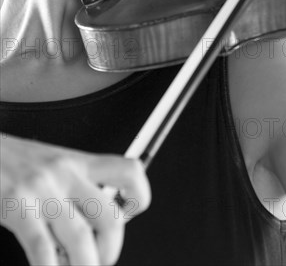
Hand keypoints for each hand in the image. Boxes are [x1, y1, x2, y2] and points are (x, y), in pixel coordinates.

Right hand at [1, 134, 150, 265]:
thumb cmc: (12, 161)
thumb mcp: (52, 164)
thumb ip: (76, 186)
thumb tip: (96, 221)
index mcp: (77, 161)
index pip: (129, 171)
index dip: (140, 196)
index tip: (130, 213)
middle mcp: (65, 173)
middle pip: (110, 218)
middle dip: (111, 250)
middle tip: (100, 259)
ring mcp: (42, 190)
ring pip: (81, 239)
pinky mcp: (16, 206)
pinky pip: (43, 250)